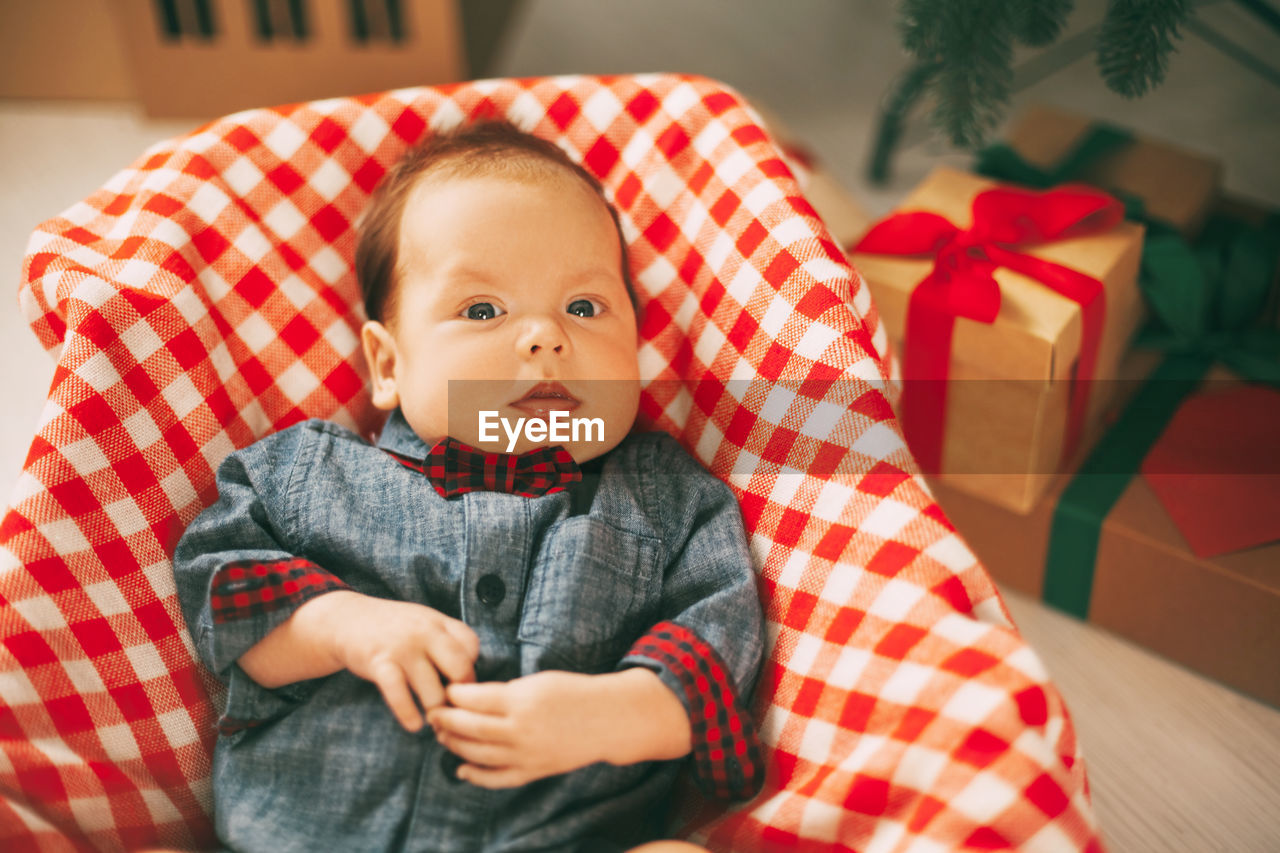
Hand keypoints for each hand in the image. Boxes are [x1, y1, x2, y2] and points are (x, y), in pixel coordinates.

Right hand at [322, 591, 479, 731]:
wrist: (347, 619)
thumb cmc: (395, 628)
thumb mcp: (425, 623)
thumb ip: (449, 643)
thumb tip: (472, 681)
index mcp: (439, 622)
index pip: (471, 647)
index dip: (471, 671)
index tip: (461, 688)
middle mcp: (424, 632)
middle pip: (460, 669)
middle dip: (460, 696)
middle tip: (454, 711)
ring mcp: (402, 647)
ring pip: (433, 690)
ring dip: (435, 711)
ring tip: (434, 721)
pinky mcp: (379, 663)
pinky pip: (400, 695)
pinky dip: (408, 714)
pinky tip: (413, 725)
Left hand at [426, 670, 617, 787]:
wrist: (607, 718)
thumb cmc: (574, 692)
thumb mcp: (539, 680)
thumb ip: (507, 691)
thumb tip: (473, 700)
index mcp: (522, 700)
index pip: (475, 698)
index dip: (455, 694)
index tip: (447, 690)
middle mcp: (521, 729)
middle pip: (470, 727)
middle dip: (446, 720)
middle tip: (434, 713)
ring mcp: (526, 754)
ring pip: (478, 754)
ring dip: (454, 745)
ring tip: (442, 736)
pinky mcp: (533, 771)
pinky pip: (498, 779)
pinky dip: (476, 776)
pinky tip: (461, 769)